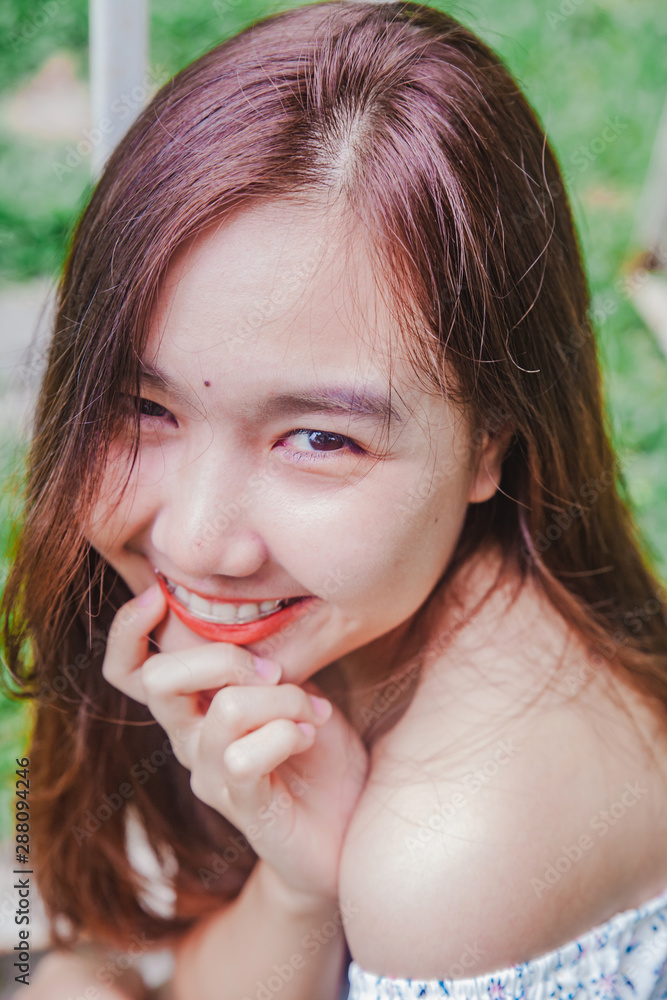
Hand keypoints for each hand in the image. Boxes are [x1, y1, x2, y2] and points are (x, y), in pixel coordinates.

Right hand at [102, 583, 369, 903]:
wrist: (347, 822)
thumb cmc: (318, 748)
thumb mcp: (291, 688)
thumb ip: (262, 661)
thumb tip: (252, 621)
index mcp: (194, 704)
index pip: (129, 669)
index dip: (126, 629)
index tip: (156, 595)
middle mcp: (189, 739)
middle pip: (160, 680)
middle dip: (225, 658)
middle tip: (274, 673)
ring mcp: (210, 775)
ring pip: (225, 710)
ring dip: (284, 700)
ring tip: (313, 713)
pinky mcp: (240, 806)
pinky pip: (245, 757)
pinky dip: (286, 734)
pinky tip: (308, 737)